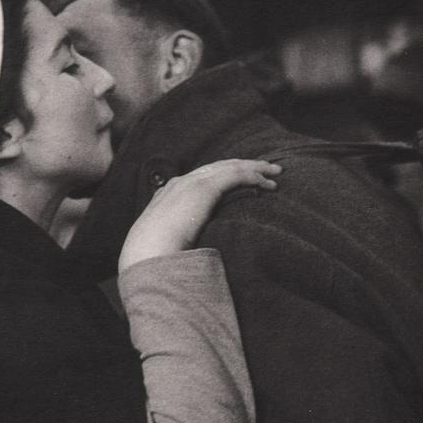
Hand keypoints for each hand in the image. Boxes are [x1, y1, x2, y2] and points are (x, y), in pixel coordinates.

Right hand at [119, 159, 281, 270]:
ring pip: (230, 167)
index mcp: (169, 194)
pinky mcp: (204, 189)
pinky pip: (235, 176)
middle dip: (244, 165)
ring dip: (255, 168)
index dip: (225, 175)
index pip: (203, 177)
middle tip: (266, 169)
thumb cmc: (154, 256)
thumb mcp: (165, 243)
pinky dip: (254, 177)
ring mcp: (192, 183)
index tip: (242, 179)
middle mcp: (181, 183)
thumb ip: (178, 238)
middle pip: (219, 167)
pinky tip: (268, 184)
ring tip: (275, 173)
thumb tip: (189, 250)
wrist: (147, 253)